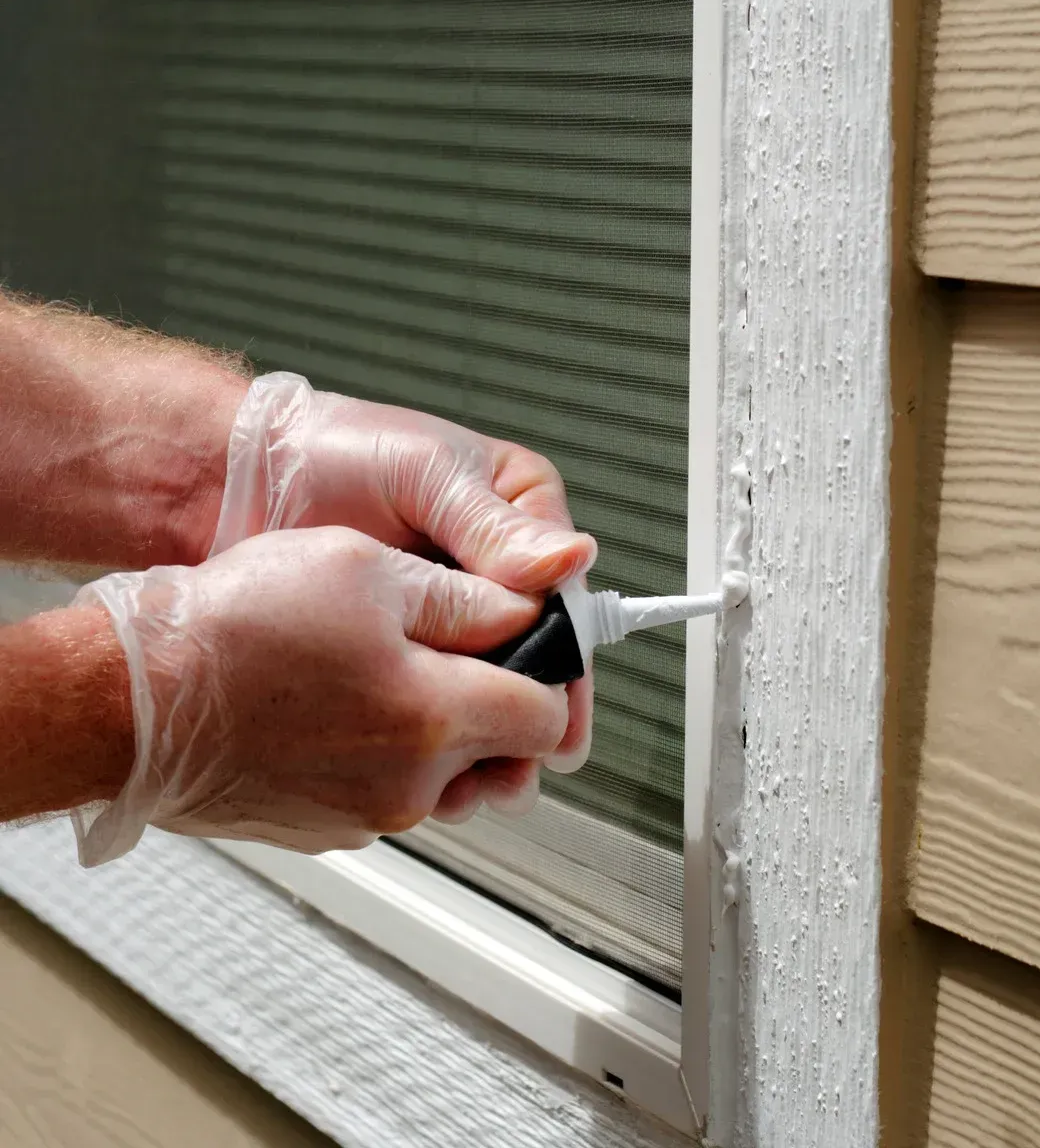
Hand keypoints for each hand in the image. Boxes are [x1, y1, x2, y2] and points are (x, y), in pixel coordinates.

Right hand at [72, 528, 571, 865]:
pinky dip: (378, 754)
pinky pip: (386, 791)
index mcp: (435, 716)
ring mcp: (365, 816)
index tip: (527, 642)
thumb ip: (465, 597)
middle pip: (502, 755)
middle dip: (493, 704)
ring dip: (433, 730)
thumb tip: (525, 609)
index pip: (548, 717)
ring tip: (377, 669)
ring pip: (443, 775)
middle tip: (448, 649)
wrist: (133, 696)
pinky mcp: (324, 829)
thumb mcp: (365, 568)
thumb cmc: (235, 627)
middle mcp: (410, 784)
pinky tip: (333, 702)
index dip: (546, 670)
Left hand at [209, 373, 597, 790]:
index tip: (558, 702)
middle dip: (529, 705)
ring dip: (486, 727)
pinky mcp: (404, 645)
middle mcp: (492, 566)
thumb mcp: (423, 474)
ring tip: (482, 769)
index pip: (563, 595)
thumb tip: (572, 559)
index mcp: (517, 512)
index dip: (564, 655)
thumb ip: (490, 524)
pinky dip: (438, 726)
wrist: (242, 479)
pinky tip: (435, 754)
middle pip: (534, 650)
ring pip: (488, 682)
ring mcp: (447, 611)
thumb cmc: (334, 452)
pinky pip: (436, 694)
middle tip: (525, 755)